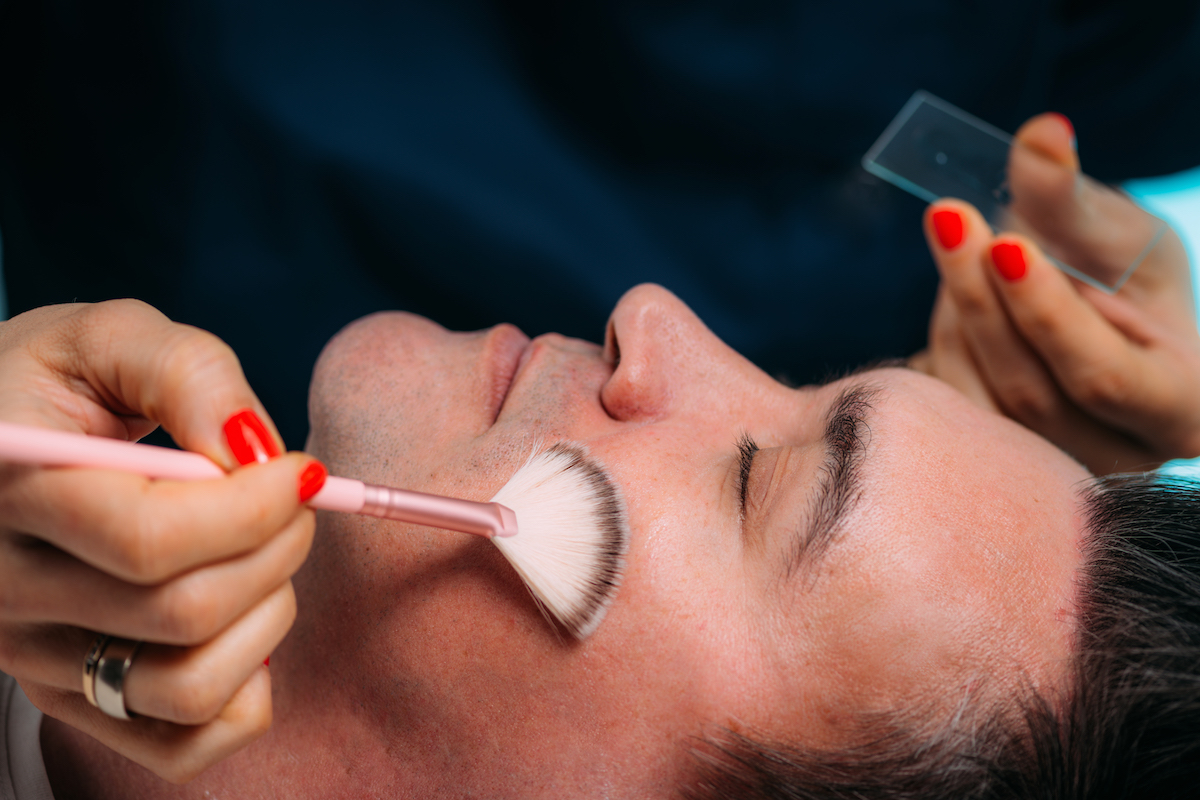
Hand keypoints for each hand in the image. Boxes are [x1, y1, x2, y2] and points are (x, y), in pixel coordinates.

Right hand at [0, 300, 324, 781]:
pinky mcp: (67, 697)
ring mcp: (32, 657)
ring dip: (269, 619)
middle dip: (278, 548)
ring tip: (268, 556)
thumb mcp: (107, 336)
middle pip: (182, 612)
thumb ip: (188, 371)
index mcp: (8, 490)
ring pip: (186, 688)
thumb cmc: (51, 384)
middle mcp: (6, 590)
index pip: (148, 539)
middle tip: (294, 499)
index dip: (253, 509)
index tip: (299, 470)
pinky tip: (246, 624)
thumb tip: (254, 451)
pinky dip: (244, 696)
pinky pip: (178, 747)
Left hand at [910, 113, 1199, 474]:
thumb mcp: (1119, 237)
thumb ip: (1074, 198)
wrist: (1104, 335)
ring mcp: (1051, 476)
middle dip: (982, 298)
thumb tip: (1042, 133)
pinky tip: (955, 294)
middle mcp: (1118, 460)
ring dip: (956, 316)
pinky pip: (947, 413)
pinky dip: (940, 344)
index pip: (1101, 376)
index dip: (1046, 312)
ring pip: (980, 405)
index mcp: (1179, 408)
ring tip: (961, 243)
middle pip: (1032, 393)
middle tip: (948, 215)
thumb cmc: (1126, 286)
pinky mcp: (997, 470)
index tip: (1002, 241)